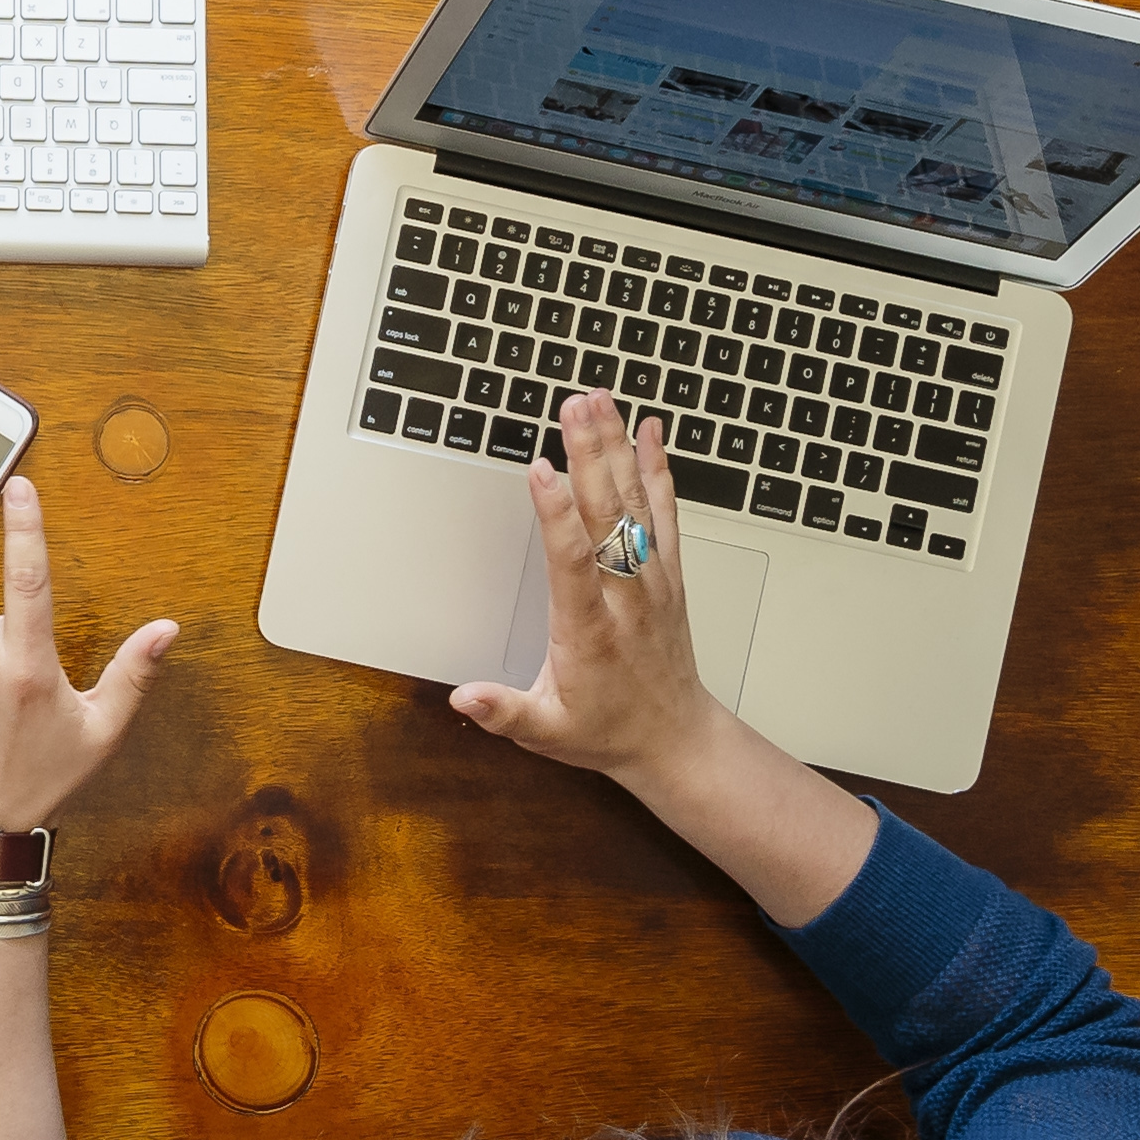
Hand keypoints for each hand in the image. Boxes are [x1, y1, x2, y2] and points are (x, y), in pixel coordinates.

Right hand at [450, 389, 724, 778]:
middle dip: (589, 456)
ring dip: (617, 448)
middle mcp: (625, 596)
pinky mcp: (668, 572)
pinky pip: (665, 511)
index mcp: (589, 630)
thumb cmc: (606, 729)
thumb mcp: (546, 730)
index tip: (541, 469)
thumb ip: (503, 710)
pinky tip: (649, 430)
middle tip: (573, 407)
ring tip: (600, 401)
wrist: (675, 738)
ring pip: (635, 504)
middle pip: (606, 516)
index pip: (573, 563)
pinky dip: (657, 467)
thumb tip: (464, 697)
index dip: (555, 514)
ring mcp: (652, 580)